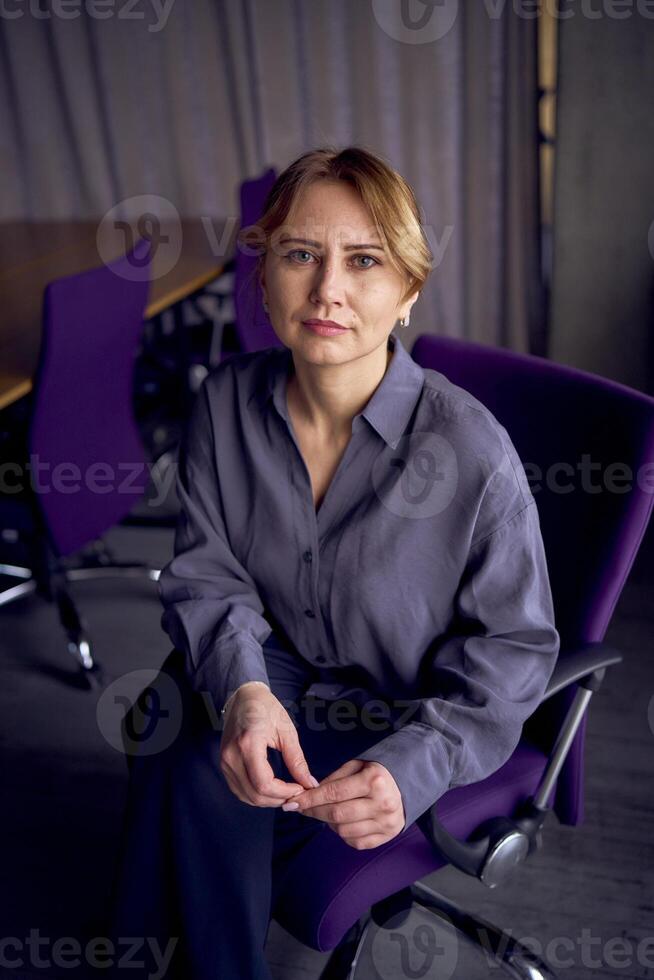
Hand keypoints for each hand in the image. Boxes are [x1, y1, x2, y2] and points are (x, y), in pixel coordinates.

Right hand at [220, 686, 317, 807]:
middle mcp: (231, 756)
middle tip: (295, 792)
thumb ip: (297, 760)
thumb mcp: (286, 731)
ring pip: (245, 796)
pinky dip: (255, 795)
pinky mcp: (223, 764)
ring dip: (267, 800)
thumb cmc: (266, 709)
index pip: (264, 784)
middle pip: (254, 794)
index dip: (284, 793)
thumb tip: (309, 784)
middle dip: (278, 799)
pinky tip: (270, 789)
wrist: (244, 697)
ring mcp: (224, 761)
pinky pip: (238, 790)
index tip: (300, 788)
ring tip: (285, 791)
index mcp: (248, 744)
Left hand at [283, 759, 405, 849]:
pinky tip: (344, 822)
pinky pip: (355, 842)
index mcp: (374, 781)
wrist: (408, 785)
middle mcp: (382, 803)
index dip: (310, 799)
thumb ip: (334, 779)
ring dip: (329, 823)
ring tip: (329, 812)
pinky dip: (343, 834)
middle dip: (314, 812)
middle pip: (336, 814)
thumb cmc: (377, 773)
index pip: (334, 793)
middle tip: (302, 808)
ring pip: (343, 831)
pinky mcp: (387, 836)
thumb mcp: (357, 766)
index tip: (292, 802)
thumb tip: (309, 794)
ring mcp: (386, 823)